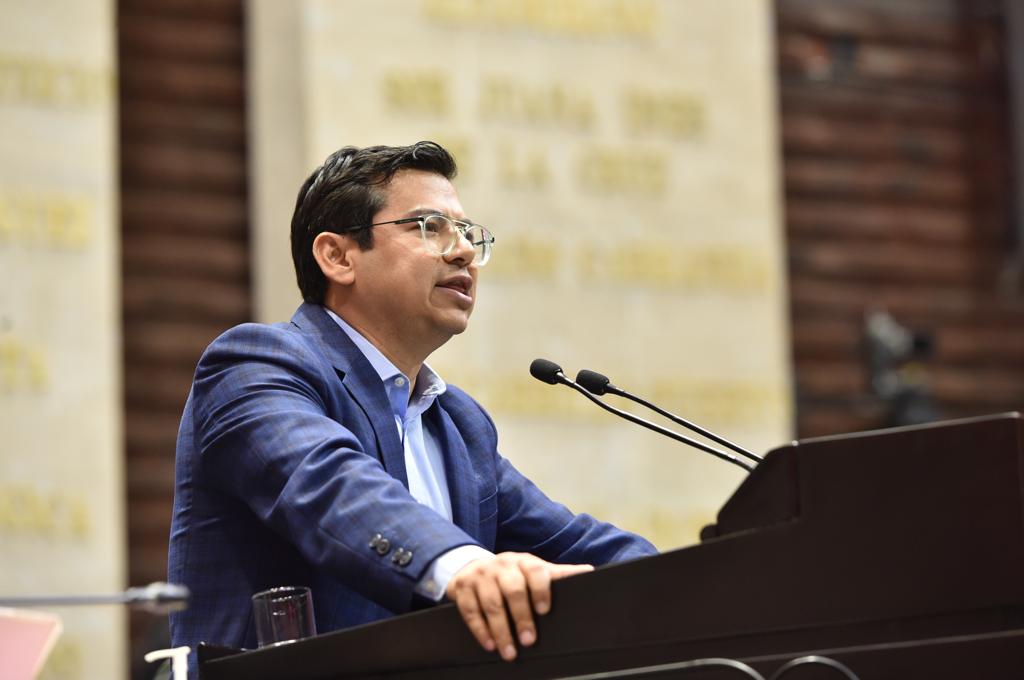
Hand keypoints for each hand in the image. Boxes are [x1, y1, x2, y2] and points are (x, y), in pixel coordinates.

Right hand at [445, 552, 592, 661]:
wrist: (472, 566)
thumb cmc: (511, 574)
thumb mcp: (533, 570)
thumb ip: (558, 574)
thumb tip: (589, 571)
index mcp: (523, 561)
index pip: (535, 570)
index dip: (541, 589)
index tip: (545, 610)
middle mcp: (501, 565)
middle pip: (512, 589)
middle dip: (522, 617)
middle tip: (529, 640)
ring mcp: (480, 576)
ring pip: (491, 603)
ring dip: (501, 630)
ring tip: (509, 651)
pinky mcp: (462, 588)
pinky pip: (470, 611)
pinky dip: (480, 630)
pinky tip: (490, 644)